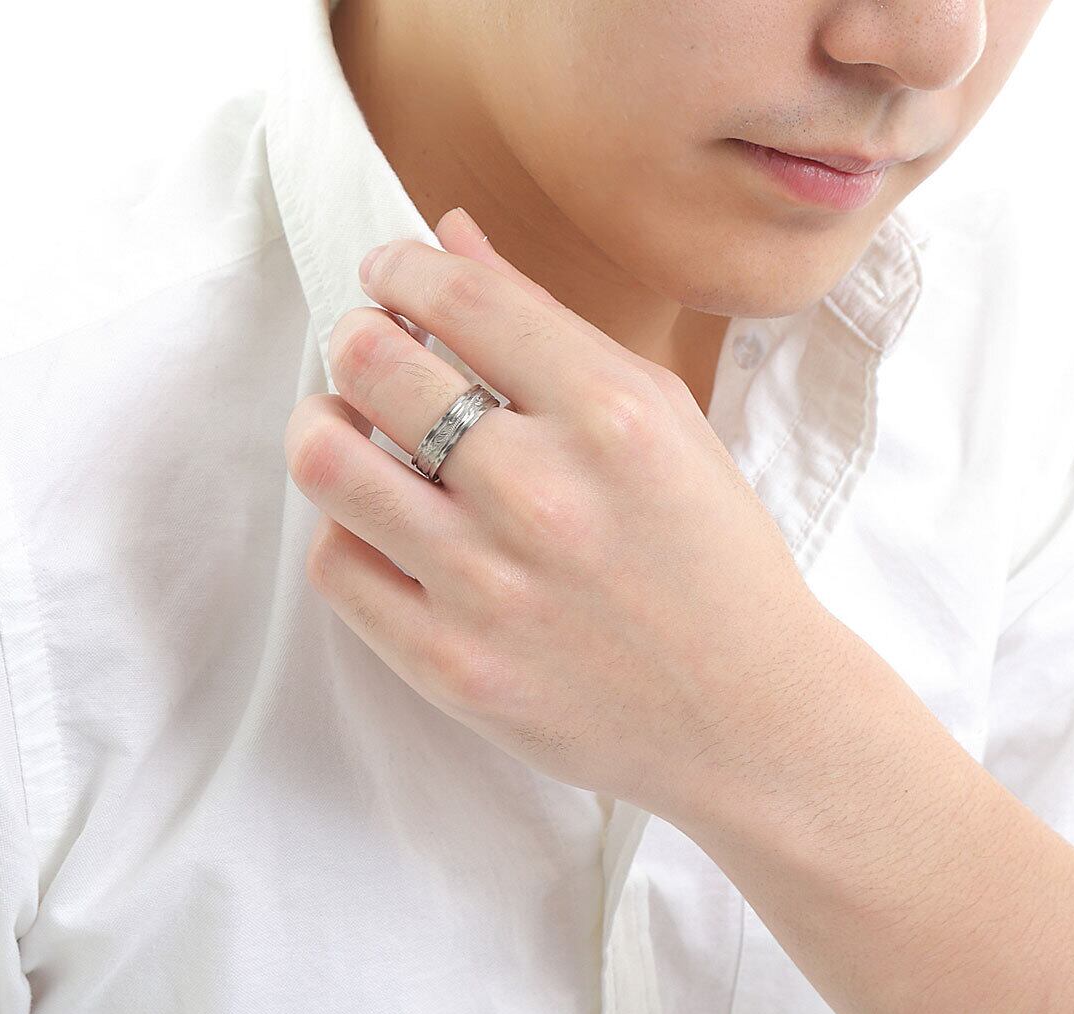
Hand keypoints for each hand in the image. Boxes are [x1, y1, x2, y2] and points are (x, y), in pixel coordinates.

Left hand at [284, 206, 838, 824]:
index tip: (389, 276)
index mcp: (612, 417)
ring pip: (327, 460)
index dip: (399, 268)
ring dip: (323, 424)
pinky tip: (383, 525)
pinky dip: (345, 528)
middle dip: (357, 338)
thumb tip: (448, 235)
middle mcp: (542, 494)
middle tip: (372, 354)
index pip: (457, 297)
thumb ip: (550, 324)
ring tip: (348, 429)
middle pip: (370, 363)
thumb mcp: (666, 422)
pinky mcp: (451, 667)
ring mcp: (489, 588)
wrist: (750, 717)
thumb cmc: (717, 563)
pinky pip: (337, 565)